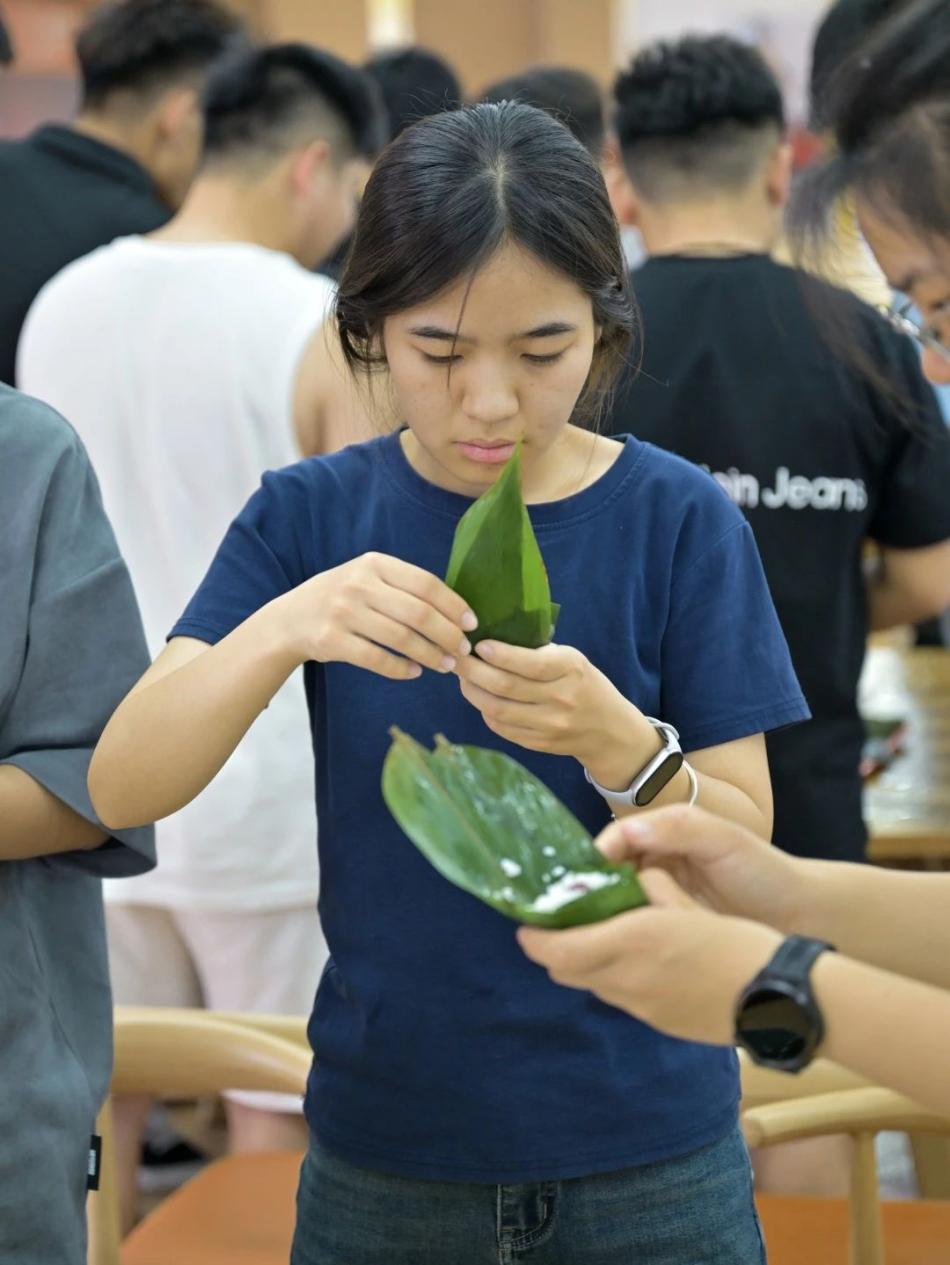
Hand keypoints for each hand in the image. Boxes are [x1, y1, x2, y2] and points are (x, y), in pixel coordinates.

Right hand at [275, 552, 476, 680]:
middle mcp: (358, 584)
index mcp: (374, 563)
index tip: (472, 624)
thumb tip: (457, 610)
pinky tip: (415, 672)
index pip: (426, 583)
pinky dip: (401, 668)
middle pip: (418, 613)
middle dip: (448, 635)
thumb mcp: (368, 578)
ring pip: (401, 638)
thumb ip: (404, 586)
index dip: (454, 605)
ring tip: (446, 665)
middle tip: (463, 650)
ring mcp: (343, 612)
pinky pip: (377, 659)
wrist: (290, 619)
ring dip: (430, 655)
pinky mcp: (331, 641)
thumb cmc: (343, 598)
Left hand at [455, 640, 637, 760]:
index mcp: (572, 670)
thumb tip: (492, 637)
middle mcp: (561, 699)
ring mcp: (550, 725)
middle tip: (456, 657)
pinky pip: (501, 727)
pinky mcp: (538, 743)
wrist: (608, 731)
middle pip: (506, 686)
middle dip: (474, 671)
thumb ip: (539, 652)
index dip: (501, 655)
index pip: (531, 664)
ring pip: (498, 709)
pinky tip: (479, 696)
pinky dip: (484, 710)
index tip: (478, 645)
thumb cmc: (584, 684)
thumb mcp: (573, 660)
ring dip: (473, 691)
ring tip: (463, 676)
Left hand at [518, 870, 781, 1043]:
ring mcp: (642, 1007)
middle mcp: (627, 978)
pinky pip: (622, 999)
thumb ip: (652, 891)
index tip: (528, 923)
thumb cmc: (738, 940)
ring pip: (593, 986)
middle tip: (560, 928)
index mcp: (631, 940)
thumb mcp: (689, 903)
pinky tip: (641, 964)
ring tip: (600, 941)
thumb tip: (635, 882)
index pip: (557, 949)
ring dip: (586, 965)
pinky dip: (616, 980)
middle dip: (555, 950)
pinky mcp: (660, 1023)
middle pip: (565, 971)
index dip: (534, 938)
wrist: (779, 997)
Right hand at [592, 806, 811, 932]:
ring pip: (615, 905)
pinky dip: (623, 940)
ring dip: (605, 920)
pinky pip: (634, 931)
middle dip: (592, 894)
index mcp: (662, 834)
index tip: (581, 888)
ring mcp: (659, 898)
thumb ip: (678, 828)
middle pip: (607, 874)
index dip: (594, 861)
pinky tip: (616, 954)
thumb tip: (624, 832)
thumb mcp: (724, 839)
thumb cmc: (763, 870)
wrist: (800, 916)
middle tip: (579, 920)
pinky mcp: (666, 929)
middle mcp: (654, 863)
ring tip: (593, 940)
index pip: (615, 841)